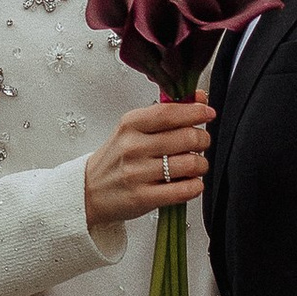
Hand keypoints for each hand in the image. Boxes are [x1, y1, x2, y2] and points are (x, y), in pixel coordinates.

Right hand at [85, 92, 211, 228]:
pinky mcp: (143, 197)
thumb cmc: (117, 159)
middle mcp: (133, 147)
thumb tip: (199, 98)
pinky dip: (195, 186)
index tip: (207, 113)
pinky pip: (184, 190)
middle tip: (200, 144)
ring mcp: (137, 173)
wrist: (88, 190)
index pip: (170, 112)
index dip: (195, 112)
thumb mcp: (133, 129)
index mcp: (130, 125)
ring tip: (195, 166)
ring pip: (189, 164)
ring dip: (201, 165)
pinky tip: (191, 183)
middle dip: (202, 140)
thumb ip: (166, 113)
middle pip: (186, 138)